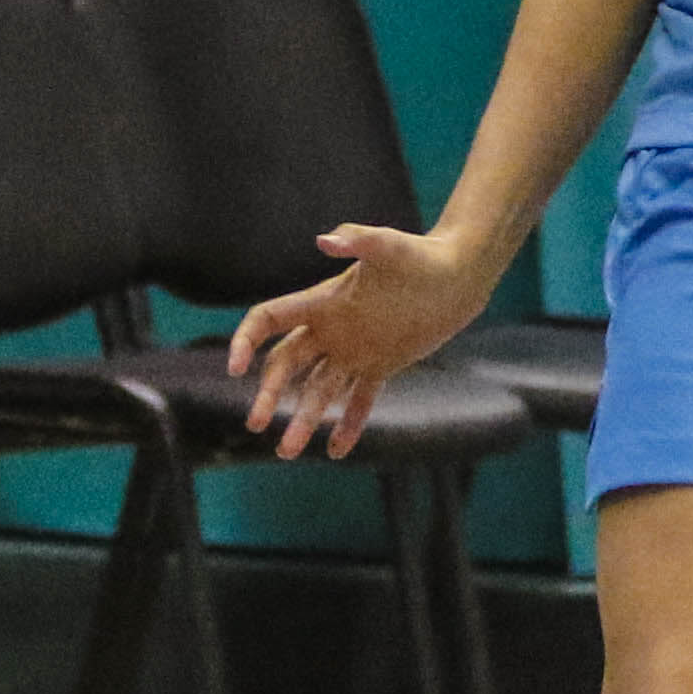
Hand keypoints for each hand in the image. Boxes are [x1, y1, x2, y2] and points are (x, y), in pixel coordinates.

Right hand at [230, 219, 494, 453]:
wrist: (457, 276)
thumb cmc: (421, 254)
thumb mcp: (390, 246)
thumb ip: (357, 240)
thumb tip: (324, 241)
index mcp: (322, 301)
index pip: (269, 319)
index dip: (247, 341)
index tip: (235, 368)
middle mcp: (330, 329)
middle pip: (286, 365)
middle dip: (269, 394)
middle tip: (257, 425)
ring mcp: (353, 350)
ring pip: (317, 390)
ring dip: (302, 420)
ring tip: (287, 453)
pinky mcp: (379, 366)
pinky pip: (358, 401)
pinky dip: (348, 425)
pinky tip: (336, 451)